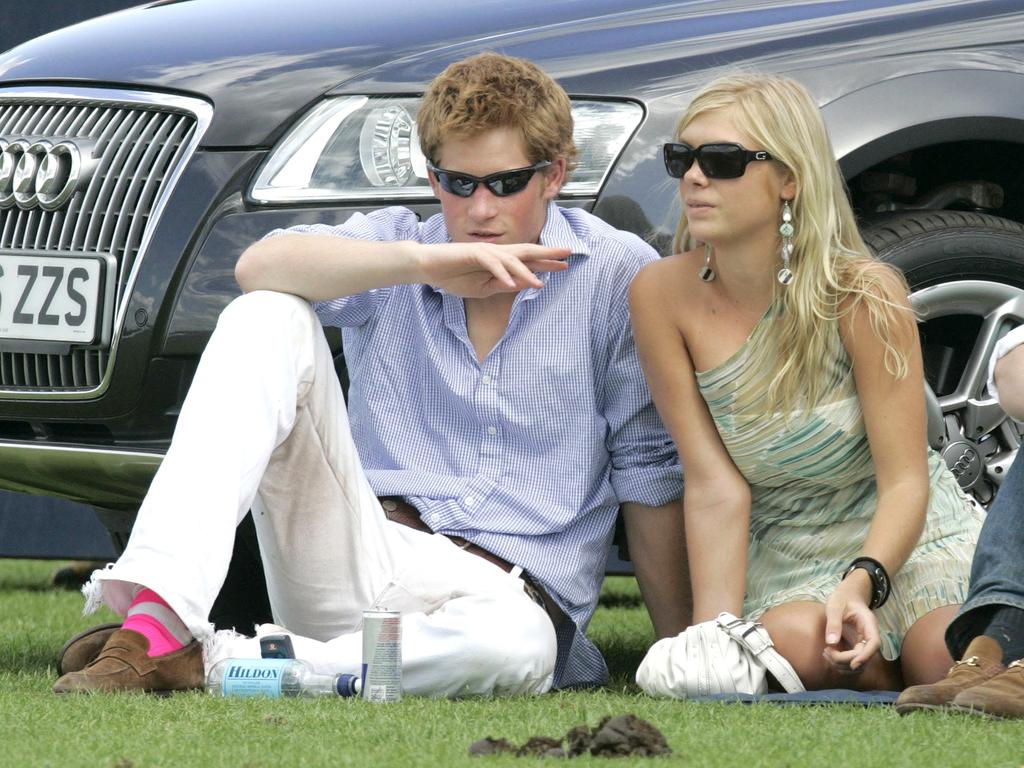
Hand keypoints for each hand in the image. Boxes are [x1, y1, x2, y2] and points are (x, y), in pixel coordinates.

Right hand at [417, 243, 569, 297]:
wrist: (430, 268)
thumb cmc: (455, 277)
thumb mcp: (484, 289)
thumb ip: (504, 286)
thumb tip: (526, 284)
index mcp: (501, 261)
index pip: (528, 260)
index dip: (546, 262)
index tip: (564, 266)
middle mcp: (497, 252)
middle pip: (526, 251)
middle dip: (547, 253)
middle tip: (567, 255)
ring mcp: (486, 251)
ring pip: (511, 260)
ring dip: (525, 272)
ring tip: (539, 284)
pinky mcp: (473, 253)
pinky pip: (491, 264)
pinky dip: (501, 274)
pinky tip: (510, 283)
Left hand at [821, 575, 880, 672]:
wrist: (847, 596)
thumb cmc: (842, 598)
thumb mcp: (835, 606)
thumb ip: (834, 622)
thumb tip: (831, 643)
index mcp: (869, 623)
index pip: (874, 643)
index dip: (866, 656)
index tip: (853, 664)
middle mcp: (869, 635)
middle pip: (865, 656)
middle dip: (846, 659)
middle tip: (826, 651)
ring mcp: (863, 642)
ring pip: (860, 662)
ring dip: (843, 664)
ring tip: (826, 653)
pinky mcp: (856, 646)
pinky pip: (853, 660)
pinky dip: (842, 662)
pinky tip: (829, 654)